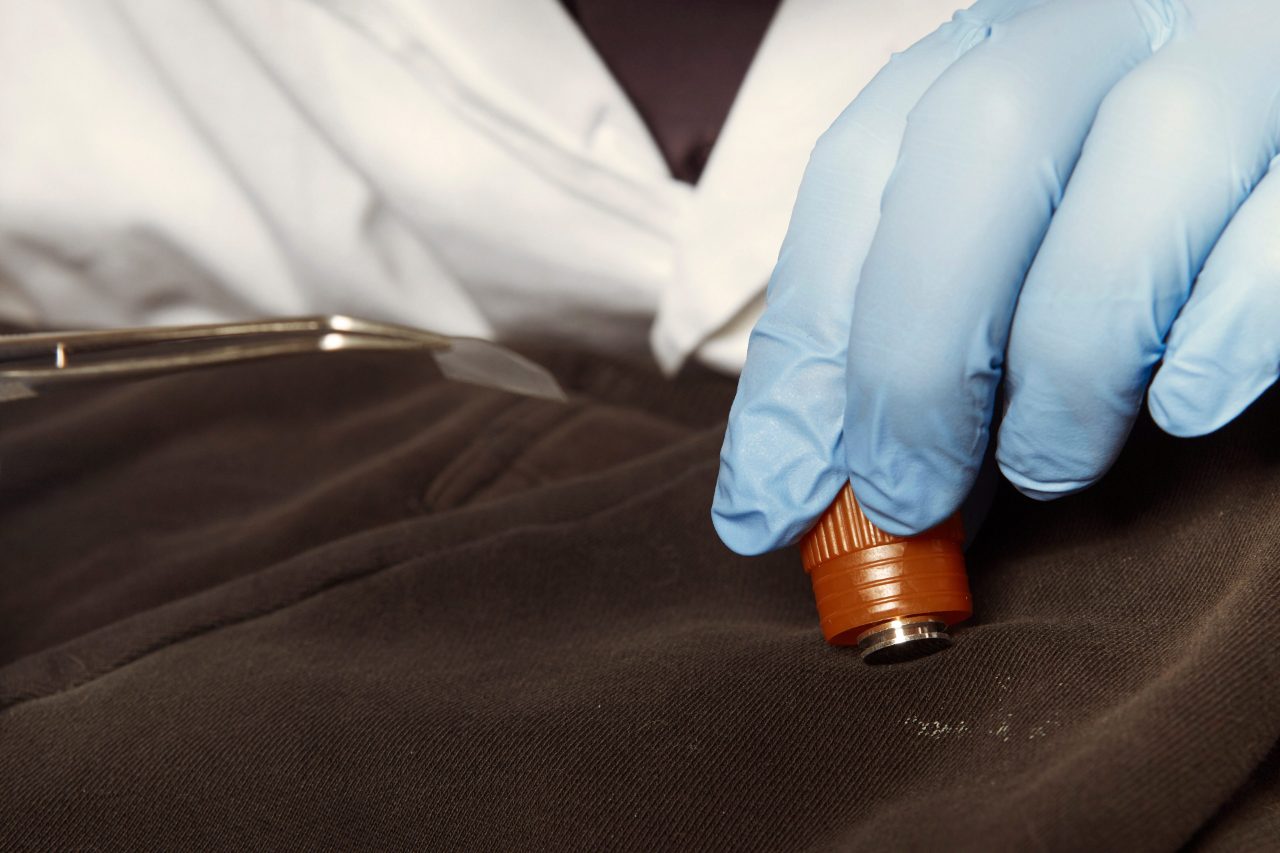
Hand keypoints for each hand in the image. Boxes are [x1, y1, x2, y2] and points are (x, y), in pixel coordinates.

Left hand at [713, 0, 1279, 552]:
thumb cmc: (1135, 230)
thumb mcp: (1007, 258)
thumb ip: (931, 339)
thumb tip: (836, 487)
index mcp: (998, 49)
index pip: (859, 166)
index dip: (803, 339)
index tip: (770, 495)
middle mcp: (1111, 20)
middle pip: (978, 139)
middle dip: (914, 352)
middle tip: (905, 497)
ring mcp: (1243, 48)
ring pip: (1146, 156)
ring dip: (1064, 361)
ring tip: (1048, 466)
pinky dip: (1220, 336)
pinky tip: (1184, 406)